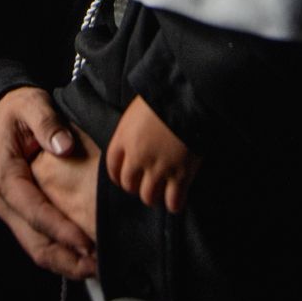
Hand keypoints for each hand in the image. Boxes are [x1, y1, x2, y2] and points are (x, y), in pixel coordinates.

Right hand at [0, 86, 95, 277]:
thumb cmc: (18, 111)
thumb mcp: (31, 106)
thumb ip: (47, 123)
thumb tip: (63, 146)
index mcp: (5, 176)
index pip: (34, 211)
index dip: (60, 229)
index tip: (86, 241)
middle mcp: (3, 201)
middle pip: (34, 241)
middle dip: (66, 258)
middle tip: (99, 265)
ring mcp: (10, 211)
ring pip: (36, 248)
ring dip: (65, 263)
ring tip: (96, 268)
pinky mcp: (20, 215)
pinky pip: (38, 242)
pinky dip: (60, 255)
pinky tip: (84, 259)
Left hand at [107, 95, 200, 212]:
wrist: (188, 97)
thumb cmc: (164, 95)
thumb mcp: (138, 108)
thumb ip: (133, 127)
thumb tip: (137, 136)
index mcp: (124, 138)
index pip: (113, 166)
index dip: (118, 176)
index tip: (123, 179)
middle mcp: (137, 156)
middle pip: (128, 184)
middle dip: (135, 187)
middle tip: (144, 186)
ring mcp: (158, 167)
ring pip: (148, 196)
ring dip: (153, 198)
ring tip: (160, 196)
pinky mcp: (181, 174)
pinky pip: (173, 200)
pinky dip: (174, 205)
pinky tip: (176, 203)